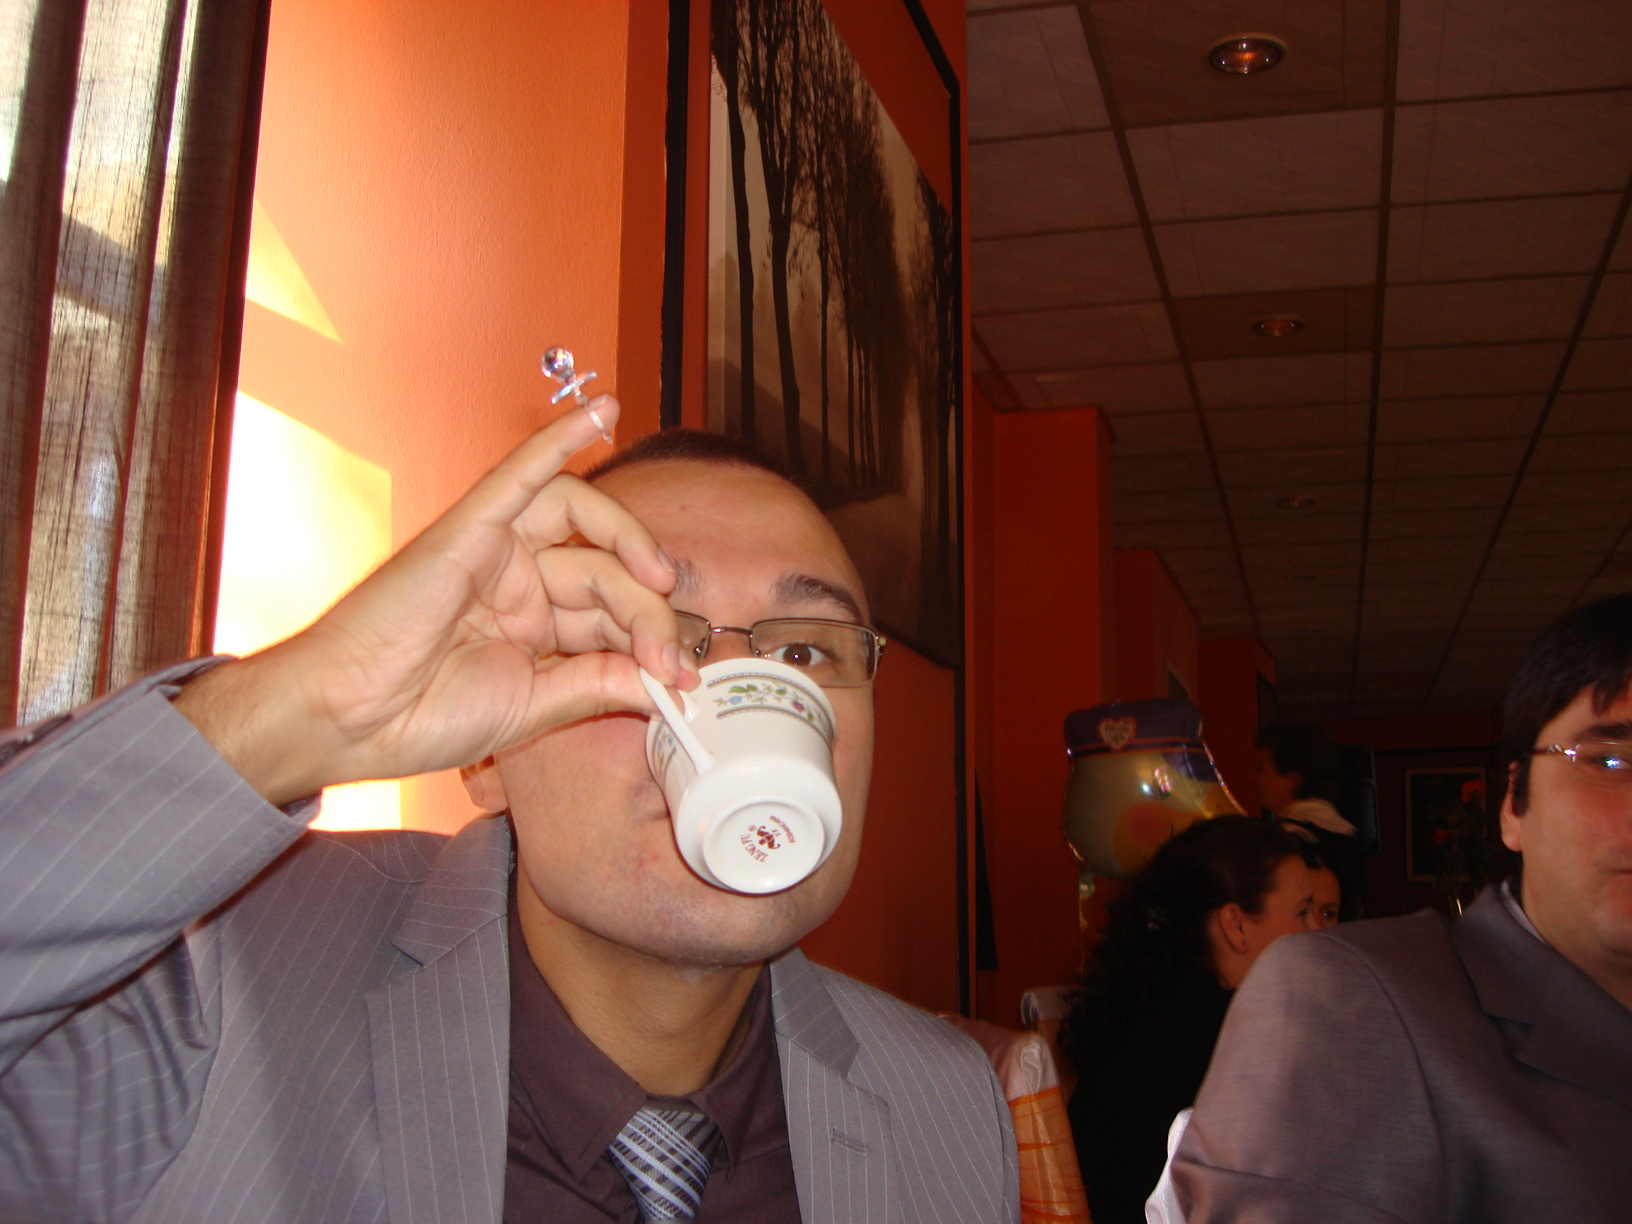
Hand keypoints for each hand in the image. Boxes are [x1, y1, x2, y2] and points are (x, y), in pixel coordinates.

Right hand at [175, 396, 692, 804]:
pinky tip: (604, 411)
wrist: (351, 719)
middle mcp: (517, 581)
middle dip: (645, 609)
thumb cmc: (422, 716)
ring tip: (657, 576)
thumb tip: (666, 682)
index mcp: (531, 623)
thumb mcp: (534, 706)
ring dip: (627, 536)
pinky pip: (519, 473)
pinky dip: (558, 439)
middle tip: (666, 652)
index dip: (650, 638)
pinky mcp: (470, 527)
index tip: (677, 677)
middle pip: (603, 569)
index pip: (609, 611)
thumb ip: (598, 684)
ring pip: (578, 517)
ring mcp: (493, 550)